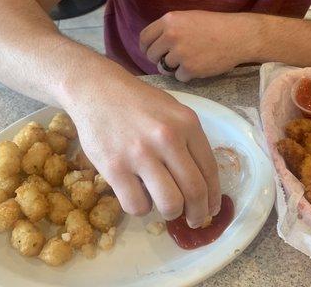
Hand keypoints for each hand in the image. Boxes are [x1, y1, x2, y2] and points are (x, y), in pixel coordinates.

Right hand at [63, 72, 220, 227]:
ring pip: (170, 204)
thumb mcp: (174, 111)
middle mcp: (167, 138)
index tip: (211, 209)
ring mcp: (140, 154)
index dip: (214, 196)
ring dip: (172, 213)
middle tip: (195, 220)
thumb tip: (203, 183)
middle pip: (194, 191)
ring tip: (167, 209)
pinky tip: (140, 196)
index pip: (210, 170)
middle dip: (199, 214)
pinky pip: (137, 205)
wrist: (96, 90)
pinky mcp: (114, 168)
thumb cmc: (138, 102)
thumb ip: (189, 141)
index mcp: (187, 124)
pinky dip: (142, 208)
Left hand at [139, 10, 260, 81]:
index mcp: (169, 21)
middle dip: (159, 59)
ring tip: (190, 59)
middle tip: (171, 59)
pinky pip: (178, 77)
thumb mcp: (188, 18)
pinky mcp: (190, 69)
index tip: (150, 52)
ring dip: (174, 67)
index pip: (144, 38)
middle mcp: (171, 36)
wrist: (238, 36)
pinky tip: (199, 65)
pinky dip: (187, 75)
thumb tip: (153, 43)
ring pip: (164, 68)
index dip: (146, 47)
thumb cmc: (215, 26)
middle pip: (151, 55)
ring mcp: (180, 53)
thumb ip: (169, 28)